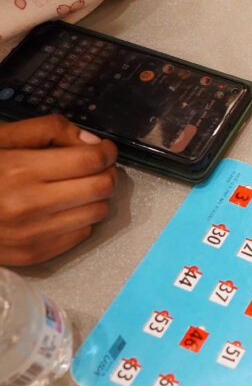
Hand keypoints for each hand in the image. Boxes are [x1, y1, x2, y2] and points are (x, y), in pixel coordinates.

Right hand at [0, 115, 118, 265]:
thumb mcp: (1, 138)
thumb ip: (48, 130)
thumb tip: (91, 141)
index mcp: (21, 170)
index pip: (91, 160)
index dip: (106, 151)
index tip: (104, 148)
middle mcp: (30, 206)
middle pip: (101, 187)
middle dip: (105, 172)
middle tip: (95, 166)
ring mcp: (32, 235)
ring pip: (97, 212)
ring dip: (95, 197)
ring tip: (77, 186)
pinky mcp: (33, 255)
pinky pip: (81, 234)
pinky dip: (80, 218)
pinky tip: (61, 208)